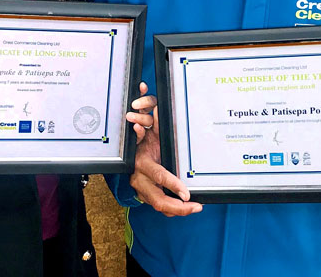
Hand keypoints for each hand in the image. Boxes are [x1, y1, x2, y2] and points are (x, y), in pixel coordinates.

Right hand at [126, 82, 202, 216]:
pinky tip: (186, 208)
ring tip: (195, 208)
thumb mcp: (147, 130)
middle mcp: (139, 179)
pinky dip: (172, 209)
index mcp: (141, 163)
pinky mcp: (144, 194)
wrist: (125, 151)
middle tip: (196, 206)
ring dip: (178, 211)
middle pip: (158, 201)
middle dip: (178, 208)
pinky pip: (159, 205)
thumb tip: (156, 110)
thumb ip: (152, 122)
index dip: (173, 185)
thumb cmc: (141, 139)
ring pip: (159, 206)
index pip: (159, 176)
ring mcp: (140, 189)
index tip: (186, 193)